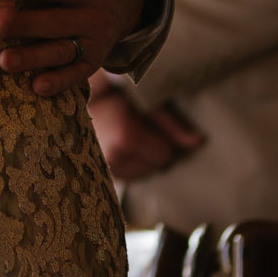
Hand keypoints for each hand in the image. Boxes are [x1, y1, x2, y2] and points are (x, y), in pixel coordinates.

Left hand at [0, 0, 145, 95]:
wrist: (127, 2)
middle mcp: (94, 15)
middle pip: (52, 22)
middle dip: (21, 25)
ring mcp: (93, 41)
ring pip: (59, 52)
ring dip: (32, 58)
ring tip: (3, 61)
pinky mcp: (92, 61)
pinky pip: (75, 75)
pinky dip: (57, 82)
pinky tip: (35, 87)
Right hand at [88, 84, 202, 179]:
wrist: (80, 104)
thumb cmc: (115, 99)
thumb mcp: (145, 105)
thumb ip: (171, 125)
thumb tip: (197, 142)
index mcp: (126, 138)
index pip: (165, 154)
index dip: (161, 139)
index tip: (146, 124)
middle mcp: (113, 157)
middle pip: (156, 166)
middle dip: (152, 150)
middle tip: (135, 129)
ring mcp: (104, 168)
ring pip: (144, 173)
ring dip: (142, 159)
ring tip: (126, 138)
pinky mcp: (101, 174)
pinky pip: (130, 176)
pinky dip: (131, 165)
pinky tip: (120, 149)